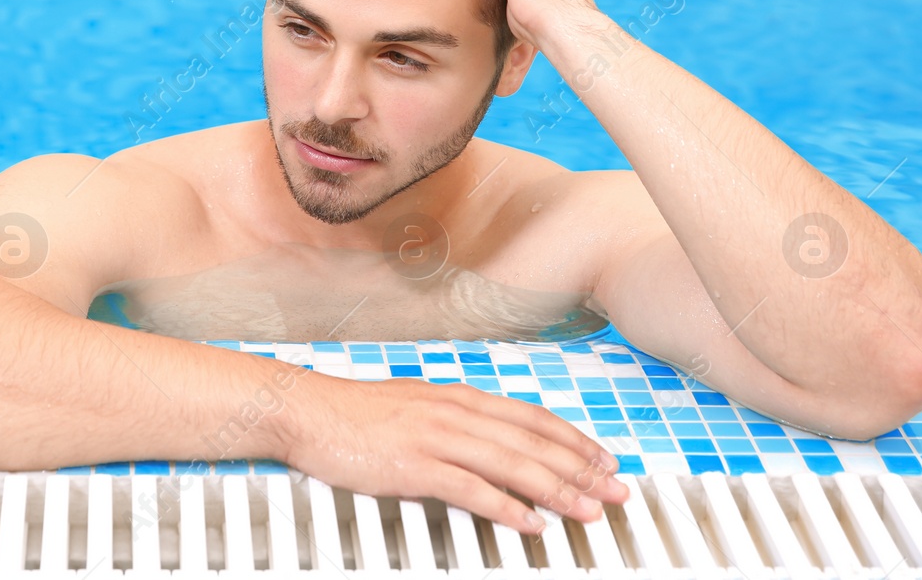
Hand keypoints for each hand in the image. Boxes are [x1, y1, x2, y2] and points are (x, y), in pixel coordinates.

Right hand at [281, 374, 626, 533]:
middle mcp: (453, 412)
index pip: (529, 416)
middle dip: (581, 468)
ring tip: (587, 510)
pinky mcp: (415, 465)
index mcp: (456, 397)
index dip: (572, 439)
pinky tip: (530, 524)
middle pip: (532, 441)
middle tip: (615, 490)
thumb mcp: (413, 404)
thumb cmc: (353, 413)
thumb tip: (486, 439)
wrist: (306, 411)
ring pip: (512, 464)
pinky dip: (507, 508)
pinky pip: (472, 489)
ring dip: (557, 489)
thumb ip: (452, 420)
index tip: (602, 459)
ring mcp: (435, 436)